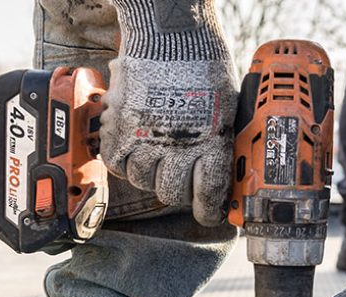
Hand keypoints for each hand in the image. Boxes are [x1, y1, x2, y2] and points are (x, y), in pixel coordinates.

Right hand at [100, 0, 237, 225]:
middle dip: (177, 191)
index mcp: (211, 142)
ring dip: (150, 175)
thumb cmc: (206, 63)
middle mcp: (179, 145)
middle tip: (180, 178)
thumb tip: (223, 166)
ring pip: (142, 181)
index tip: (208, 214)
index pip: (209, 192)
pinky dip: (124, 163)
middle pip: (170, 193)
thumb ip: (223, 140)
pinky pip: (116, 162)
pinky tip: (135, 152)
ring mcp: (146, 137)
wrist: (171, 33)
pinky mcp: (121, 125)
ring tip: (157, 159)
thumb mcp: (229, 105)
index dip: (209, 210)